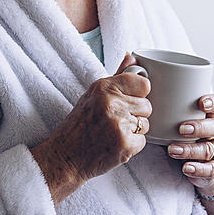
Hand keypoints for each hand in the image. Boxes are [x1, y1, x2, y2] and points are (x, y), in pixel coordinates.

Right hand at [32, 54, 150, 201]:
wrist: (65, 157)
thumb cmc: (79, 125)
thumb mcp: (92, 95)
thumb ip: (117, 76)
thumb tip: (133, 56)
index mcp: (104, 87)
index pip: (144, 84)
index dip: (138, 94)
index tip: (127, 100)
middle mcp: (112, 103)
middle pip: (147, 105)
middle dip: (135, 114)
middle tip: (115, 121)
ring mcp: (119, 124)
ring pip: (146, 123)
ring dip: (134, 130)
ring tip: (113, 132)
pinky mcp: (125, 144)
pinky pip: (143, 140)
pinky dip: (132, 145)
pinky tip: (114, 144)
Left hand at [166, 93, 213, 197]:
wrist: (206, 168)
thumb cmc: (188, 138)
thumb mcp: (182, 121)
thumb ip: (169, 105)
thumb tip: (144, 80)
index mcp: (210, 117)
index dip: (213, 103)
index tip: (201, 103)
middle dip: (199, 127)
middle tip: (181, 129)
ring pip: (209, 149)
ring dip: (190, 149)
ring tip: (173, 150)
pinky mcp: (213, 170)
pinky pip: (209, 170)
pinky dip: (197, 169)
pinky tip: (186, 168)